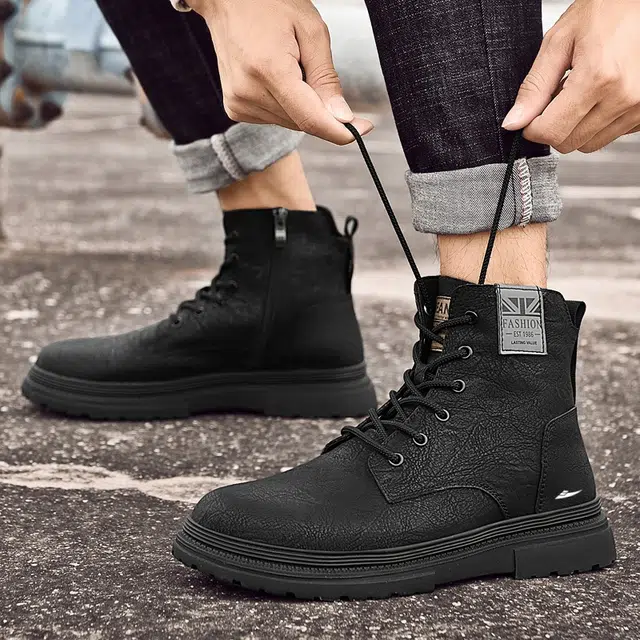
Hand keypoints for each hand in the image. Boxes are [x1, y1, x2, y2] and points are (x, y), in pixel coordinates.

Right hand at [189, 0, 372, 144]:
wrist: (226, 0)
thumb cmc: (269, 4)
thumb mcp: (311, 31)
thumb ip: (327, 79)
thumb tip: (342, 117)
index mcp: (268, 69)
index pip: (311, 119)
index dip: (340, 130)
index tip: (363, 130)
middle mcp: (249, 92)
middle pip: (303, 122)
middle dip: (321, 110)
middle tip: (320, 77)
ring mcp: (239, 102)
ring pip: (290, 122)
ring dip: (301, 105)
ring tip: (290, 68)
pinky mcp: (235, 108)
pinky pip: (274, 118)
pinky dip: (285, 105)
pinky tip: (277, 78)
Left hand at [503, 0, 639, 152]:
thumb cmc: (609, 9)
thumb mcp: (559, 41)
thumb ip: (535, 86)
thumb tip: (514, 121)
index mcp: (598, 78)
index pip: (551, 132)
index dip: (533, 128)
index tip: (531, 116)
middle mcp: (624, 96)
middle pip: (569, 142)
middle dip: (554, 127)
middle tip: (557, 97)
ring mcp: (639, 107)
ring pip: (590, 144)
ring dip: (576, 125)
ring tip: (581, 91)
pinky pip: (611, 135)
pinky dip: (598, 122)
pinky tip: (600, 95)